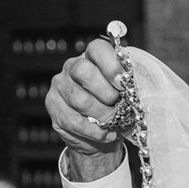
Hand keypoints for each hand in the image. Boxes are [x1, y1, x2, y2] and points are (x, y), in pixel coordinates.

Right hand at [45, 39, 127, 179]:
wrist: (101, 137)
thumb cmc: (116, 110)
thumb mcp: (126, 96)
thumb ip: (129, 88)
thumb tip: (135, 92)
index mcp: (92, 57)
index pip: (97, 50)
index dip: (112, 66)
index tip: (124, 84)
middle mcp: (72, 67)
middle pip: (83, 71)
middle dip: (106, 92)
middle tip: (119, 106)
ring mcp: (60, 86)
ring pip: (79, 99)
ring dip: (102, 115)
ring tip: (115, 123)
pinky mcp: (53, 106)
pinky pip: (73, 121)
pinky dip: (94, 131)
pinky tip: (107, 134)